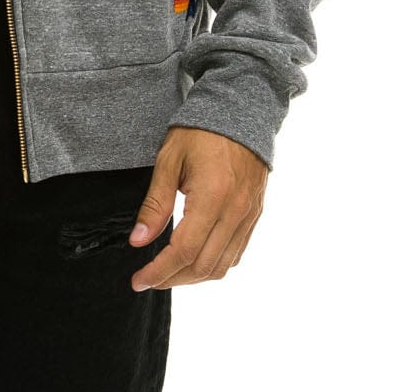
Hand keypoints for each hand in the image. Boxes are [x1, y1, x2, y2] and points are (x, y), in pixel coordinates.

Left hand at [128, 125, 267, 290]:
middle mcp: (235, 213)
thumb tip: (138, 242)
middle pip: (203, 266)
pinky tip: (194, 259)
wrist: (241, 110)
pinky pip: (236, 253)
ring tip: (168, 272)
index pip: (183, 251)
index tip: (137, 281)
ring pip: (222, 266)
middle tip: (148, 278)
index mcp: (212, 197)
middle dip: (172, 279)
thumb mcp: (169, 160)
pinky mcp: (255, 215)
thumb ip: (155, 203)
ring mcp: (248, 216)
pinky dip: (213, 264)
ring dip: (193, 277)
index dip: (158, 272)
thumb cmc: (200, 131)